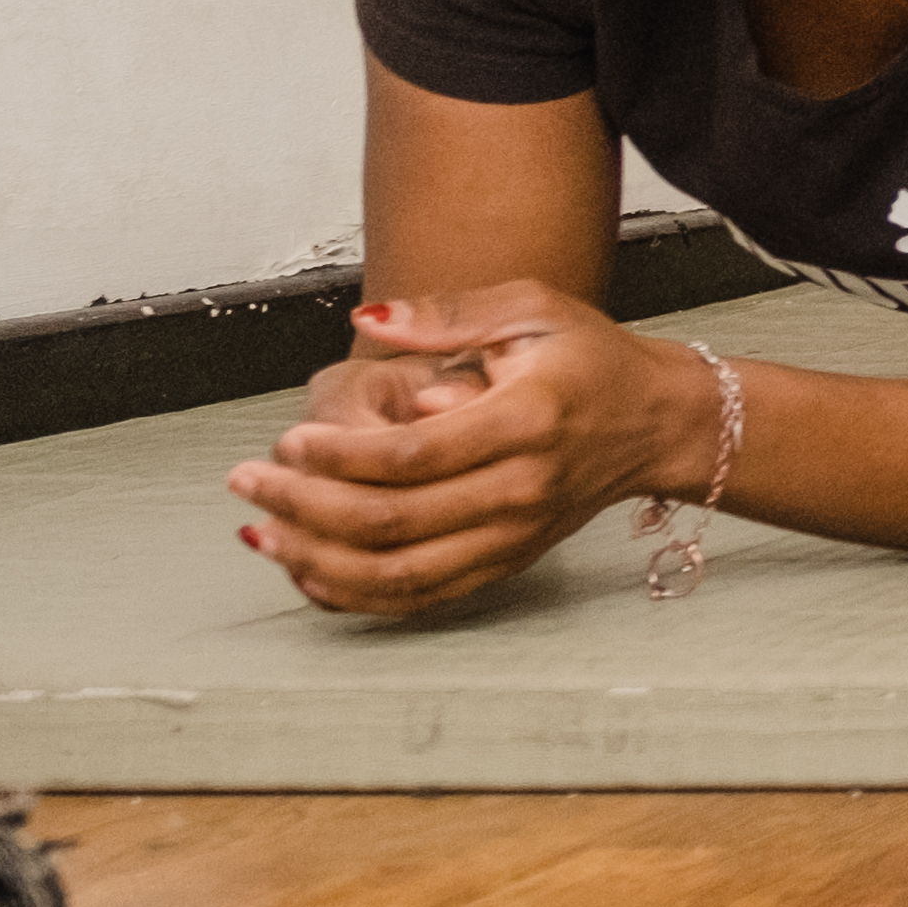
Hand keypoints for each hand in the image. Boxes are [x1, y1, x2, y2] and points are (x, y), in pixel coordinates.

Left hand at [230, 286, 684, 618]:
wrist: (656, 422)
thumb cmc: (590, 360)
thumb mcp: (531, 309)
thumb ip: (446, 313)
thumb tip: (370, 319)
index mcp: (527, 419)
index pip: (414, 455)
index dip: (338, 455)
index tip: (288, 439)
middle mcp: (523, 488)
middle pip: (394, 521)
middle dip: (304, 506)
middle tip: (251, 481)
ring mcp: (515, 535)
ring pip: (399, 573)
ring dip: (317, 560)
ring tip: (261, 533)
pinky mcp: (507, 562)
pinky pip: (421, 597)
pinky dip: (356, 595)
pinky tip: (309, 572)